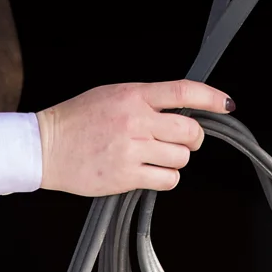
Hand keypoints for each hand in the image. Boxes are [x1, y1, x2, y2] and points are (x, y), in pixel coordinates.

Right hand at [34, 80, 233, 195]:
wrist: (45, 146)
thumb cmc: (76, 119)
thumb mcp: (111, 95)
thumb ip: (144, 99)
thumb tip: (177, 106)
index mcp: (133, 95)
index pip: (183, 91)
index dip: (210, 96)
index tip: (226, 103)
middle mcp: (136, 120)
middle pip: (190, 130)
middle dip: (192, 138)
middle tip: (184, 140)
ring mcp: (132, 149)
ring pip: (181, 157)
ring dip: (175, 159)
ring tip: (155, 156)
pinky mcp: (126, 176)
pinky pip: (167, 180)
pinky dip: (165, 178)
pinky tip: (150, 172)